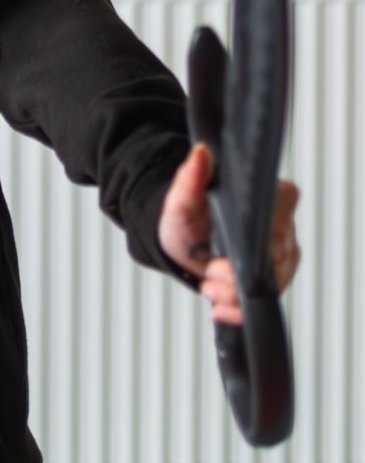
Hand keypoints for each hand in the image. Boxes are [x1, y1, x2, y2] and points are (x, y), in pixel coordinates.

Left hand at [157, 143, 300, 324]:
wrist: (182, 243)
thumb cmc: (187, 217)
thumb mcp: (181, 200)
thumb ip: (190, 177)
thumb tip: (201, 152)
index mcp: (267, 196)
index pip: (281, 222)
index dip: (260, 246)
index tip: (226, 261)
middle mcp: (281, 223)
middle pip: (278, 259)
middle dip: (242, 277)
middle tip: (210, 275)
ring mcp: (281, 251)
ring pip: (275, 282)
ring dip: (238, 295)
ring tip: (210, 290)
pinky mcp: (274, 275)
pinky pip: (267, 297)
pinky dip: (242, 309)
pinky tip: (222, 309)